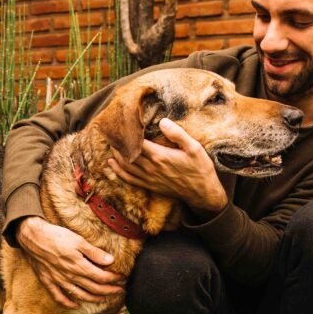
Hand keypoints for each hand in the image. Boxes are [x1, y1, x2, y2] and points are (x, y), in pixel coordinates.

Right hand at [16, 217, 125, 307]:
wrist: (32, 237)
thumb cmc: (56, 236)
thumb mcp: (78, 240)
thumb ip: (94, 253)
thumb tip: (110, 261)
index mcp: (79, 266)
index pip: (101, 277)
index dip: (113, 279)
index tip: (122, 279)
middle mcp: (70, 276)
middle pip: (93, 288)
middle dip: (108, 291)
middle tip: (119, 291)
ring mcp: (59, 280)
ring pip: (79, 294)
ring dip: (93, 298)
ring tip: (103, 298)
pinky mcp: (48, 281)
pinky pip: (59, 297)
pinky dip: (68, 303)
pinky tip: (75, 305)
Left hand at [108, 118, 226, 215]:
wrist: (202, 192)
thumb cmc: (200, 168)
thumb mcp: (194, 148)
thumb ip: (178, 134)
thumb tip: (162, 121)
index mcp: (160, 156)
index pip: (137, 142)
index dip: (127, 133)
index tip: (122, 124)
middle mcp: (151, 168)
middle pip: (127, 153)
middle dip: (118, 143)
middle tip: (111, 132)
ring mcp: (149, 178)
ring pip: (125, 165)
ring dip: (115, 154)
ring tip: (110, 143)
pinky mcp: (149, 186)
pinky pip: (129, 179)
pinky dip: (118, 171)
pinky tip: (112, 163)